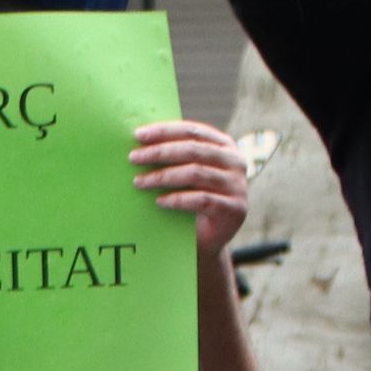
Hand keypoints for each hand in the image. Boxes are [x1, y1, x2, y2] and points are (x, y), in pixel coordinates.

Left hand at [129, 118, 248, 259]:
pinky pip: (202, 200)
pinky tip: (159, 201)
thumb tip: (139, 141)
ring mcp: (237, 186)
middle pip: (193, 150)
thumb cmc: (191, 200)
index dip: (165, 131)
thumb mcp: (185, 173)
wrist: (207, 239)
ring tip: (139, 182)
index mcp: (224, 146)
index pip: (192, 131)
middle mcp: (235, 162)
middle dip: (160, 152)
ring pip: (195, 173)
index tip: (138, 135)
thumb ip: (174, 156)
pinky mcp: (234, 209)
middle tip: (133, 158)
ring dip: (163, 176)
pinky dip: (177, 199)